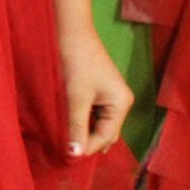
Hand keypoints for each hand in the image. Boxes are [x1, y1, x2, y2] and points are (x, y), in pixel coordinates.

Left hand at [59, 30, 131, 157]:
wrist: (72, 32)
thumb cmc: (76, 63)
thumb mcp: (76, 97)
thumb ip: (76, 126)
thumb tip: (75, 154)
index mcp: (121, 104)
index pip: (107, 135)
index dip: (89, 147)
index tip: (69, 157)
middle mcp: (121, 102)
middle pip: (106, 131)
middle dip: (89, 142)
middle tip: (68, 153)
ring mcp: (111, 96)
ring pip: (99, 123)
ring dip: (85, 132)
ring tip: (68, 142)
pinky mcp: (100, 90)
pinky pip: (94, 113)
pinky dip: (84, 121)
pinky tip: (71, 126)